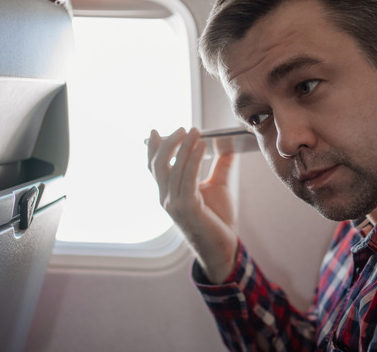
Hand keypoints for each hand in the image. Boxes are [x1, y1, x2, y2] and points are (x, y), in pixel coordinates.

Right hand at [147, 127, 238, 283]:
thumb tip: (224, 139)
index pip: (154, 168)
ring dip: (183, 147)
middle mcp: (166, 198)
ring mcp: (174, 204)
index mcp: (169, 194)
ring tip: (195, 131)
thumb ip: (221, 162)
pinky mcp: (187, 208)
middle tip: (183, 128)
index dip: (152, 149)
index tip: (155, 131)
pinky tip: (202, 146)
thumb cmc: (219, 218)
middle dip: (169, 143)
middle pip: (158, 165)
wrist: (224, 247)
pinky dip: (193, 159)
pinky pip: (187, 178)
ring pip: (172, 168)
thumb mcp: (219, 184)